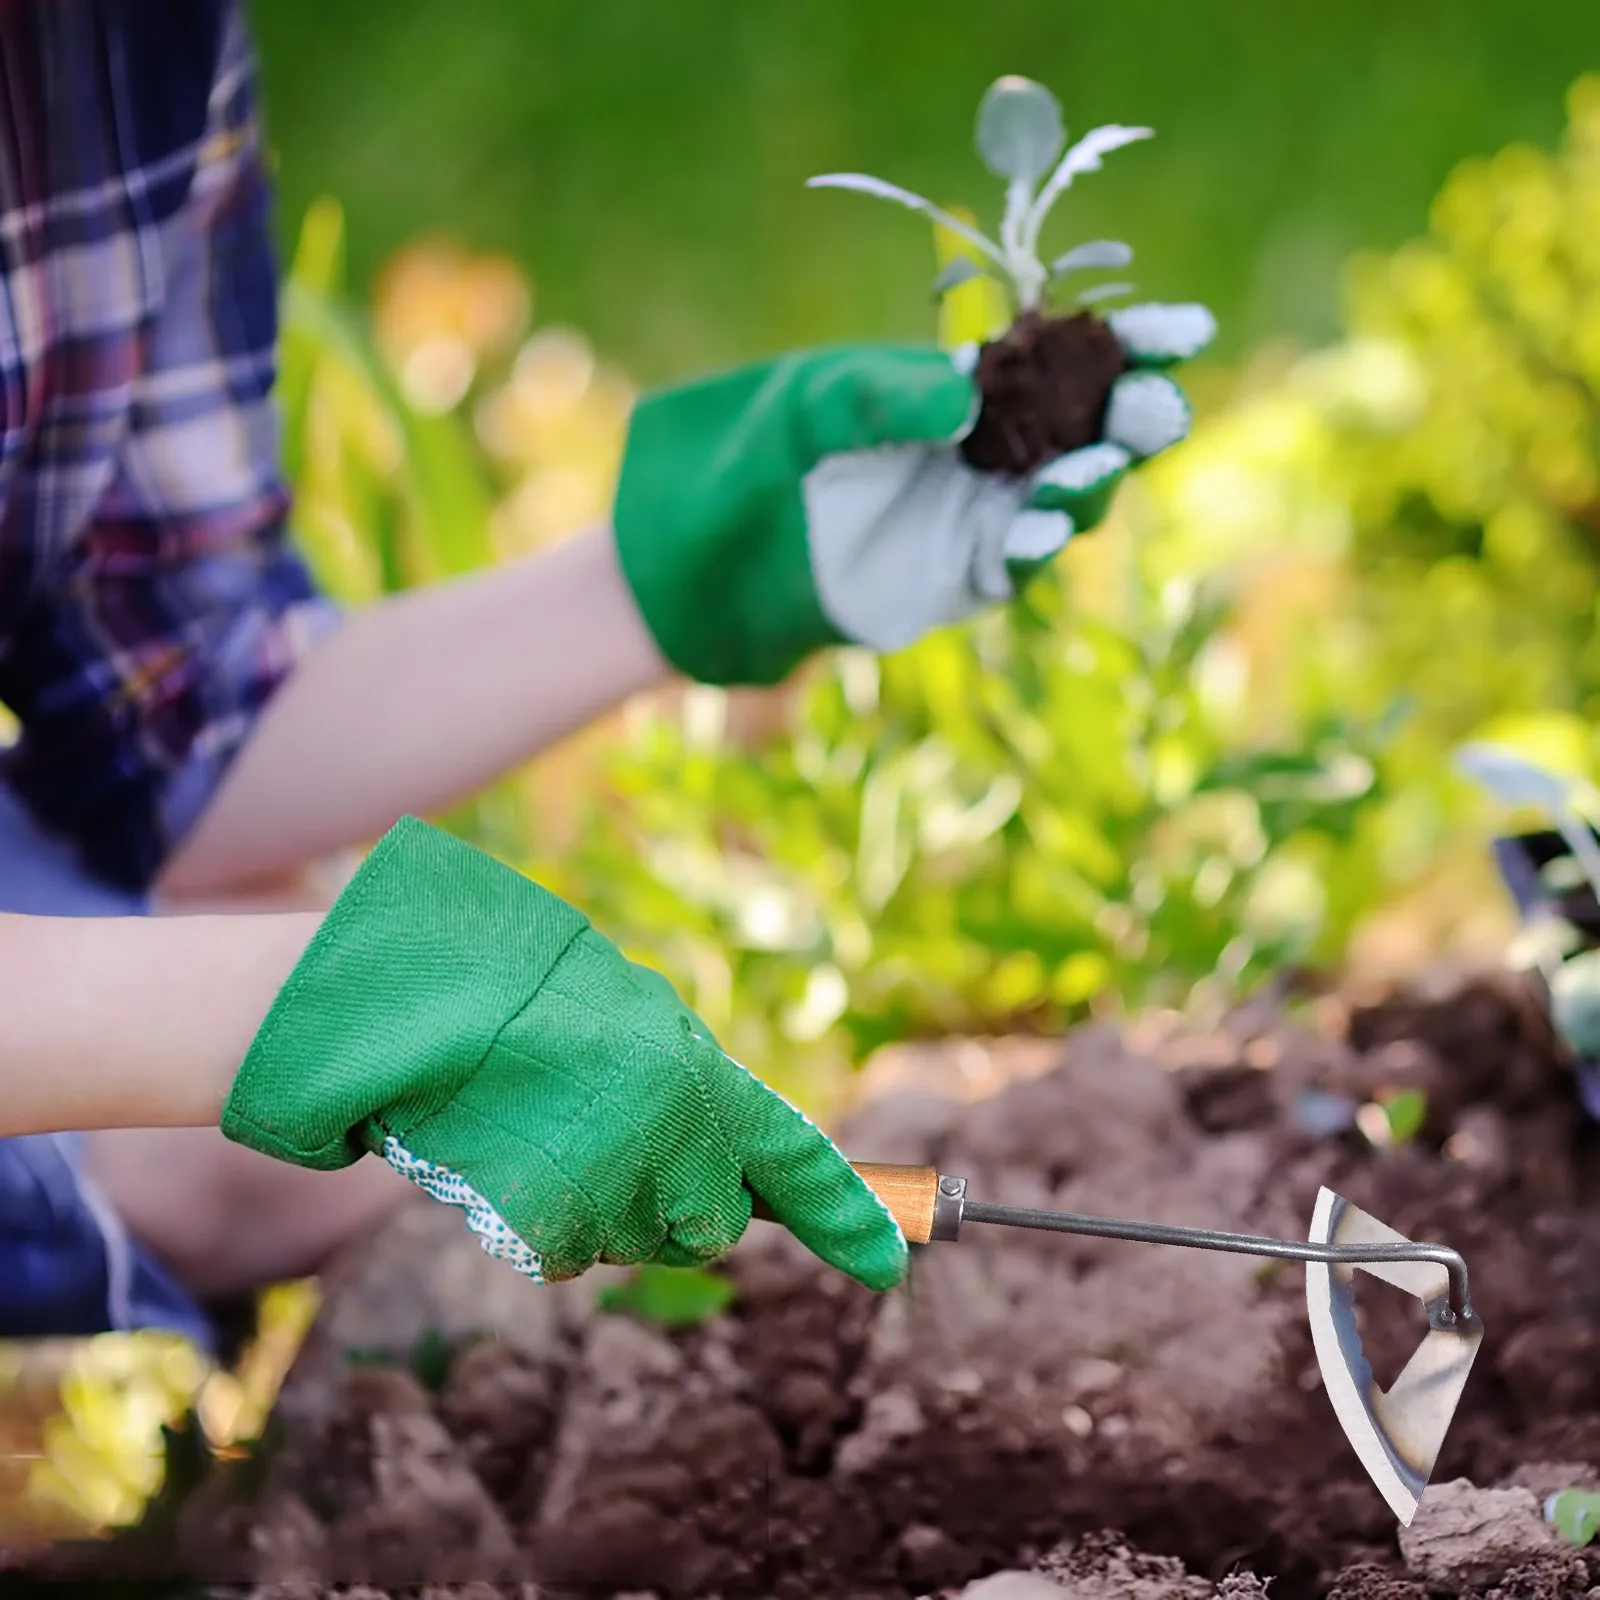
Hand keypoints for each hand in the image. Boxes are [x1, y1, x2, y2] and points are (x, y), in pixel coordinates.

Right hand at [220, 816, 908, 1289]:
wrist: (399, 1002)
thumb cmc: (513, 996)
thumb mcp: (621, 1017)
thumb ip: (680, 1083)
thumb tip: (725, 1160)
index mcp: (693, 1066)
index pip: (793, 1154)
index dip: (848, 1213)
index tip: (888, 1263)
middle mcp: (667, 1130)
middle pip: (705, 1226)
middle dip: (671, 1204)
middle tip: (605, 1141)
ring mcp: (606, 1183)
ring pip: (628, 1242)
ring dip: (594, 1205)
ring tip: (537, 1129)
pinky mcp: (543, 1225)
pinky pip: (560, 1254)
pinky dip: (535, 1220)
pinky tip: (503, 1159)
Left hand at [610, 303, 1213, 685]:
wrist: (699, 559)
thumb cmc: (750, 460)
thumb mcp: (808, 405)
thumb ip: (883, 394)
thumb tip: (966, 399)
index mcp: (960, 390)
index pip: (1060, 359)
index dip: (1128, 344)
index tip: (1181, 329)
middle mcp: (982, 452)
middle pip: (1086, 431)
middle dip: (1130, 416)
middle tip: (1150, 405)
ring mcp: (973, 517)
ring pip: (1063, 501)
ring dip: (1089, 484)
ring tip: (1091, 467)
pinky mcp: (953, 578)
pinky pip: (1012, 564)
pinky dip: (1032, 545)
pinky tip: (1037, 526)